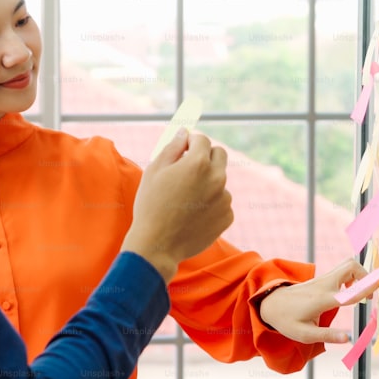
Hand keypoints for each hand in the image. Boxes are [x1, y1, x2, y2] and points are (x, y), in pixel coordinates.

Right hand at [121, 129, 232, 282]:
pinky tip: (193, 213)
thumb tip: (184, 133)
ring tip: (185, 198)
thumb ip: (172, 147)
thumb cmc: (151, 205)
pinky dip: (211, 202)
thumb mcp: (155, 171)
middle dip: (205, 156)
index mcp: (198, 163)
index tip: (182, 148)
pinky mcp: (227, 217)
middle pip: (219, 155)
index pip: (202, 139)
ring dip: (207, 181)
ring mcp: (224, 199)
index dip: (190, 141)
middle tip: (187, 167)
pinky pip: (221, 201)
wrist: (157, 245)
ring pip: (220, 180)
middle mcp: (217, 178)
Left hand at [258, 258, 377, 343]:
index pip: (348, 292)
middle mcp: (324, 285)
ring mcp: (323, 279)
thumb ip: (326, 336)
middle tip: (376, 294)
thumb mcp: (304, 334)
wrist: (270, 304)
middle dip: (368, 276)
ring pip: (348, 266)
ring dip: (362, 276)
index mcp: (322, 299)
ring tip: (363, 296)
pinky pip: (343, 271)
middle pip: (350, 266)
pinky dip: (354, 277)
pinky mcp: (322, 279)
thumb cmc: (286, 320)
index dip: (366, 288)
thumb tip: (348, 339)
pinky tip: (351, 292)